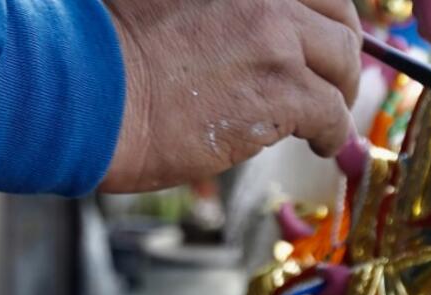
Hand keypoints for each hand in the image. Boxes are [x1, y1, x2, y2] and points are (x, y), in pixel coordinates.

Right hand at [102, 0, 361, 191]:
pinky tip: (319, 145)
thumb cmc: (109, 52)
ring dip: (339, 95)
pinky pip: (333, 114)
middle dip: (341, 54)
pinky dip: (333, 134)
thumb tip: (256, 42)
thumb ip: (225, 13)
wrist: (86, 93)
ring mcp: (276, 36)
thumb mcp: (171, 1)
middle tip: (333, 81)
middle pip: (339, 17)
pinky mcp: (281, 90)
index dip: (323, 18)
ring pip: (343, 64)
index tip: (320, 42)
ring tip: (324, 122)